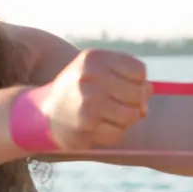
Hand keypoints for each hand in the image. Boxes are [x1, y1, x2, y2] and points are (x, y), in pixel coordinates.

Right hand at [36, 49, 153, 150]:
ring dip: (125, 120)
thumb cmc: (81, 90)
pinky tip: (98, 127)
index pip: (139, 71)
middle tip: (118, 106)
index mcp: (94, 58)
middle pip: (138, 93)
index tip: (124, 88)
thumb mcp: (99, 73)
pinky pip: (118, 133)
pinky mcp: (86, 123)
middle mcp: (90, 76)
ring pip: (132, 115)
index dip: (139, 83)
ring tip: (108, 117)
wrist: (44, 113)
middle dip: (135, 103)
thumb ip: (128, 78)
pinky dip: (113, 133)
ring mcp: (88, 100)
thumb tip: (148, 96)